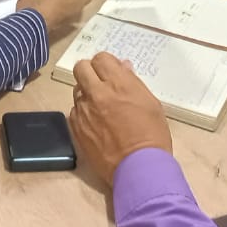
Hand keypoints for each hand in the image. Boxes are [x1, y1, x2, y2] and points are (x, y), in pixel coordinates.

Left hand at [68, 53, 172, 187]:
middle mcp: (97, 93)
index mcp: (118, 84)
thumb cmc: (152, 135)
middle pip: (81, 67)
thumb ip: (133, 82)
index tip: (111, 72)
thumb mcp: (150, 103)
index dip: (106, 64)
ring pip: (77, 89)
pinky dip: (83, 112)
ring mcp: (84, 110)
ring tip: (100, 107)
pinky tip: (95, 123)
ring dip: (87, 93)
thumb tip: (123, 67)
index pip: (101, 58)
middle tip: (100, 83)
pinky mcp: (76, 127)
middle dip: (90, 72)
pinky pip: (74, 110)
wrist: (138, 168)